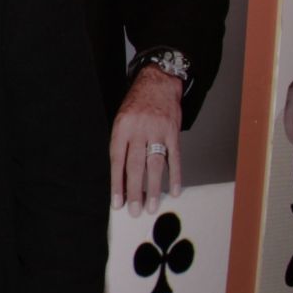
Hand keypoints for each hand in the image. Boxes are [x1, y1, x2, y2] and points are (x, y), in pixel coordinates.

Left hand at [110, 65, 182, 215]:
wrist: (158, 82)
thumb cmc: (136, 104)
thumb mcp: (120, 120)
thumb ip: (121, 144)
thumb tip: (120, 176)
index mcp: (121, 128)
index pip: (117, 161)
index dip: (117, 183)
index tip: (117, 202)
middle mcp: (139, 130)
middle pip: (136, 165)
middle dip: (135, 191)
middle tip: (135, 211)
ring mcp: (157, 131)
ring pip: (155, 165)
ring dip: (154, 188)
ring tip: (152, 206)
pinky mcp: (173, 133)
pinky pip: (175, 157)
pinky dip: (176, 175)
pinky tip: (175, 190)